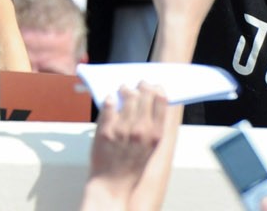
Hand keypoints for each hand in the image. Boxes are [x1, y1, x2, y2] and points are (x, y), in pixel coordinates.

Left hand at [84, 84, 168, 204]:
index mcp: (155, 135)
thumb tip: (151, 103)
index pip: (161, 101)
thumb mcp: (151, 149)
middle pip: (144, 95)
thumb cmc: (133, 167)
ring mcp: (122, 129)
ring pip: (127, 96)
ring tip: (124, 88)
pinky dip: (110, 100)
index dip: (157, 90)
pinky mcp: (105, 130)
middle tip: (140, 83)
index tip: (154, 86)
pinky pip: (109, 106)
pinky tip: (111, 98)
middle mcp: (140, 130)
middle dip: (142, 85)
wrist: (113, 184)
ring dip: (126, 89)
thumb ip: (152, 128)